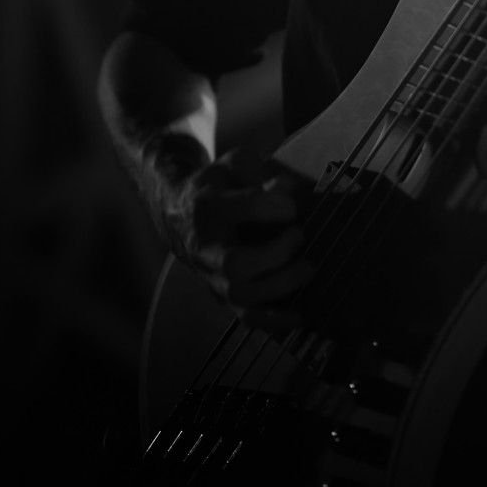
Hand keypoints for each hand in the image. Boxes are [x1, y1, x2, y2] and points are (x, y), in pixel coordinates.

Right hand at [155, 141, 313, 330]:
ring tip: (307, 267)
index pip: (244, 207)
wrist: (179, 216)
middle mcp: (205, 246)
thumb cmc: (217, 187)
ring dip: (281, 285)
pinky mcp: (222, 297)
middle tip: (299, 235)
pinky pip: (247, 318)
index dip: (273, 206)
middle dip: (276, 253)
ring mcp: (212, 276)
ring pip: (242, 295)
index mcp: (207, 206)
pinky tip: (302, 315)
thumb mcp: (233, 165)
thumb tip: (288, 190)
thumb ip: (259, 171)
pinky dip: (276, 321)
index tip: (292, 204)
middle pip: (236, 264)